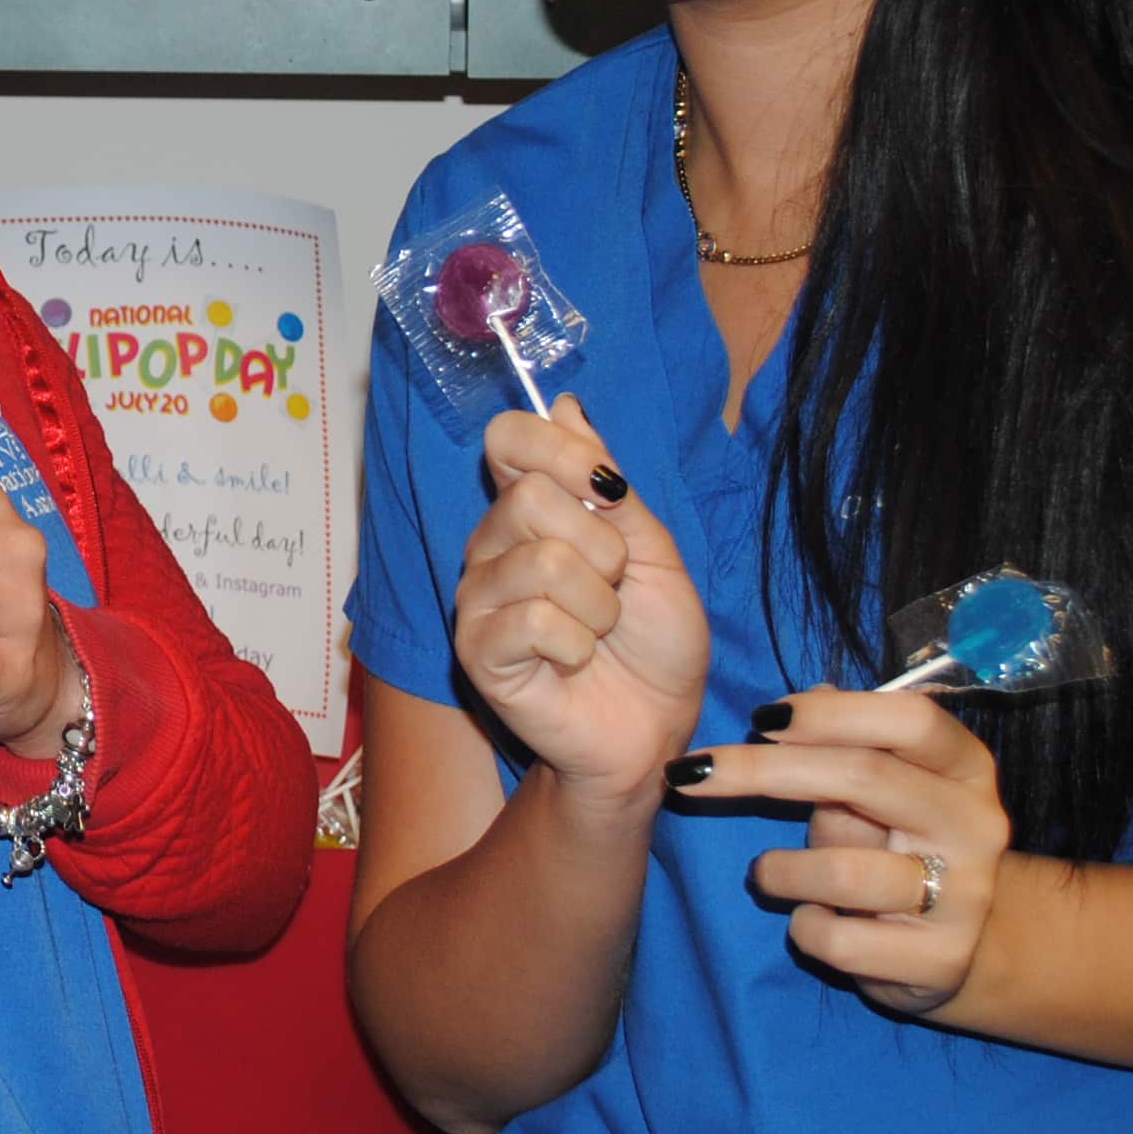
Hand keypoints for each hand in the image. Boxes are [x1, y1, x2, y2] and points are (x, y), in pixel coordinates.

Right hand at [452, 396, 706, 804]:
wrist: (654, 728)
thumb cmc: (655, 644)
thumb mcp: (652, 551)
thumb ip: (608, 484)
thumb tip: (566, 405)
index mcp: (532, 511)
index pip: (511, 438)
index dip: (559, 450)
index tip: (608, 488)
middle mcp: (492, 545)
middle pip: (529, 497)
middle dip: (602, 548)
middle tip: (614, 591)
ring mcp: (478, 598)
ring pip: (540, 561)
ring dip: (597, 606)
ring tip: (600, 633)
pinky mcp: (476, 650)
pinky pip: (532, 619)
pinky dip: (576, 644)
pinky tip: (575, 664)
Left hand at [673, 688, 1010, 1017]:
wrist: (958, 944)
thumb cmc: (898, 845)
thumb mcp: (878, 787)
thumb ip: (841, 745)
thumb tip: (791, 704)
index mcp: (964, 766)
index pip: (909, 719)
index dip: (830, 715)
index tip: (759, 718)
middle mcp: (976, 824)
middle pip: (863, 777)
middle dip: (763, 771)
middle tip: (692, 773)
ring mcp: (965, 896)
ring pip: (842, 871)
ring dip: (781, 870)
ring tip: (768, 873)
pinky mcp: (941, 960)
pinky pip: (837, 939)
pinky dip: (804, 928)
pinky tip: (812, 919)